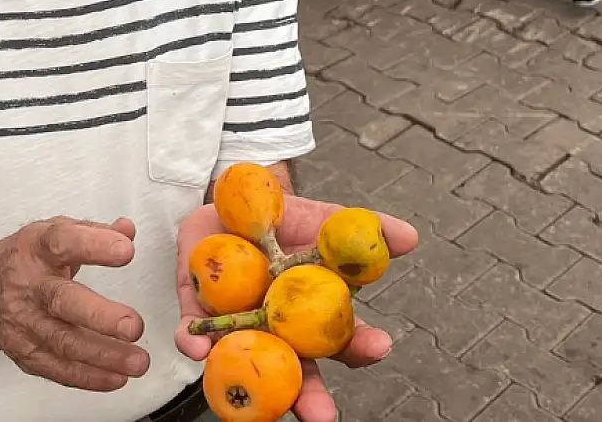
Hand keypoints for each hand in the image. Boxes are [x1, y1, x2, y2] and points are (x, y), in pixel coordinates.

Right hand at [0, 217, 149, 391]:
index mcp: (37, 248)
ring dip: (104, 355)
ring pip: (63, 343)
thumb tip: (127, 230)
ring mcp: (24, 323)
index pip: (63, 242)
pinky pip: (57, 369)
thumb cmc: (23, 260)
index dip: (94, 246)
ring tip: (137, 361)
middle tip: (133, 326)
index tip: (125, 251)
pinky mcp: (25, 352)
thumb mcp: (52, 232)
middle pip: (62, 302)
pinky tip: (116, 377)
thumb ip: (93, 232)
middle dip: (100, 316)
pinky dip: (88, 377)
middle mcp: (29, 286)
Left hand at [174, 197, 418, 421]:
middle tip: (322, 417)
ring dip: (247, 381)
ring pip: (245, 363)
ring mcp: (240, 323)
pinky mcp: (199, 308)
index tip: (379, 346)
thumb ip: (365, 231)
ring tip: (251, 400)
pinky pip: (194, 330)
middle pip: (297, 373)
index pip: (344, 341)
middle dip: (309, 399)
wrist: (235, 200)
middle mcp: (279, 329)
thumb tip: (408, 237)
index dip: (363, 347)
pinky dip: (192, 340)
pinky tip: (194, 345)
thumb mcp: (327, 221)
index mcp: (314, 315)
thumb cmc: (287, 221)